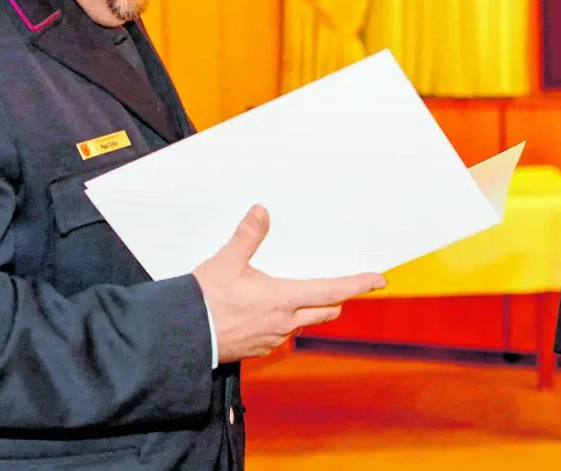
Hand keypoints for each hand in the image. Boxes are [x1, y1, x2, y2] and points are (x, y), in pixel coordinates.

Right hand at [191, 205, 385, 362]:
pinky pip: (283, 334)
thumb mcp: (225, 262)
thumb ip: (246, 237)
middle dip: (339, 297)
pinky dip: (285, 320)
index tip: (379, 280)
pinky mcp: (259, 349)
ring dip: (310, 309)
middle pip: (327, 310)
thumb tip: (260, 212)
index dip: (359, 284)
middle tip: (345, 285)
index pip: (333, 291)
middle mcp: (285, 322)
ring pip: (305, 322)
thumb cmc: (203, 302)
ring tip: (301, 293)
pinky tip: (269, 310)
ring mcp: (273, 339)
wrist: (182, 338)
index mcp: (283, 299)